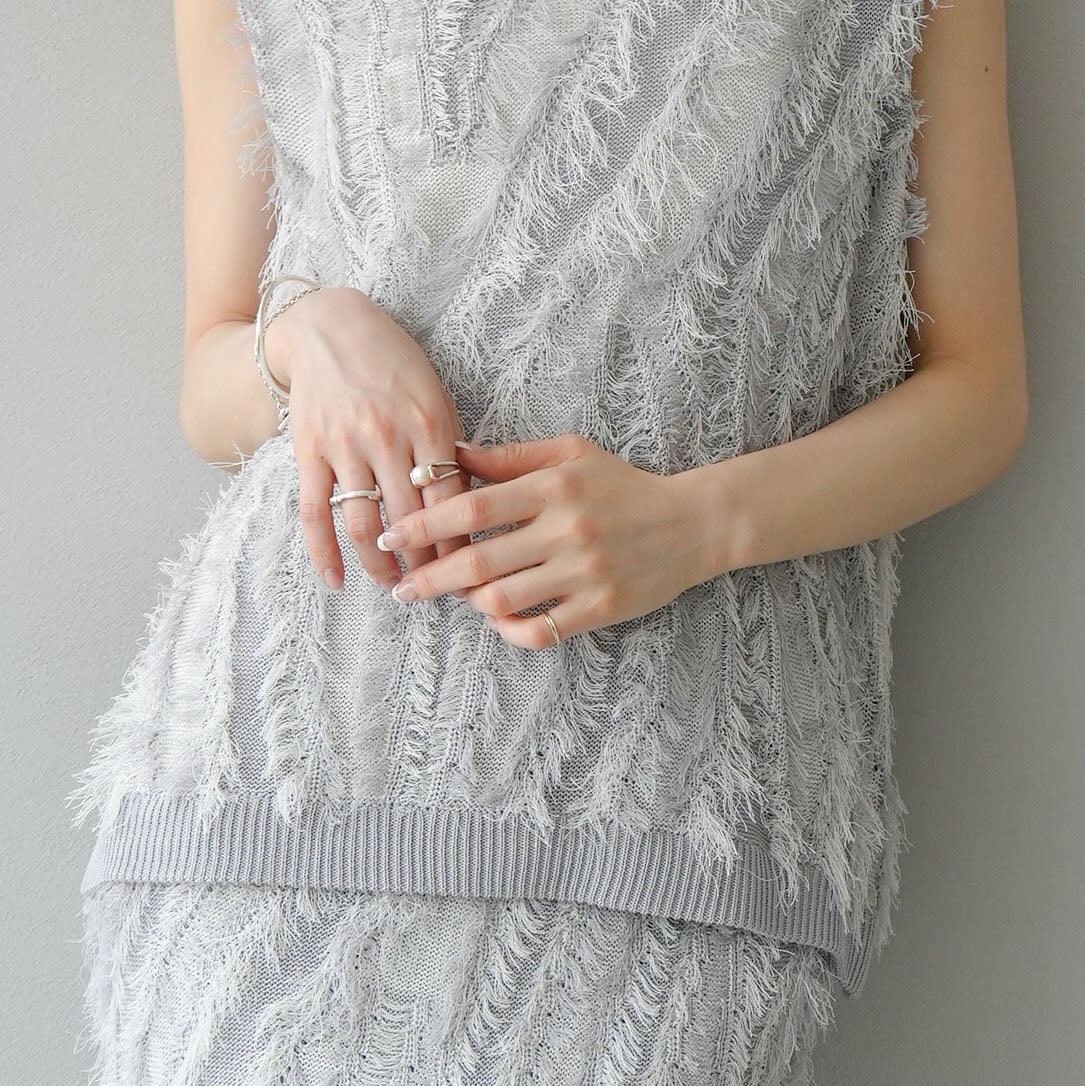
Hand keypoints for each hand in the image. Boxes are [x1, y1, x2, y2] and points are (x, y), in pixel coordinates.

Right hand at [271, 287, 472, 593]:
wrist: (329, 327)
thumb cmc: (394, 364)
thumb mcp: (436, 395)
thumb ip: (451, 447)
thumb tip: (472, 506)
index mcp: (429, 422)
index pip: (452, 501)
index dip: (462, 546)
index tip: (470, 575)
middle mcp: (387, 436)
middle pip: (411, 521)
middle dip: (425, 564)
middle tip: (435, 589)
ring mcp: (344, 445)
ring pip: (363, 524)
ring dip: (380, 565)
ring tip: (394, 586)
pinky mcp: (308, 450)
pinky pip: (314, 512)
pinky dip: (324, 553)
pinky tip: (336, 581)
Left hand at [377, 433, 727, 645]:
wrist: (693, 523)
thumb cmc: (623, 485)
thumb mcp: (571, 455)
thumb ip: (511, 458)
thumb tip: (453, 455)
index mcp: (553, 487)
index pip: (473, 506)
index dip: (424, 522)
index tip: (391, 534)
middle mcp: (566, 530)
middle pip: (477, 560)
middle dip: (429, 577)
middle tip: (401, 587)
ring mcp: (584, 572)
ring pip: (502, 600)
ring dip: (469, 602)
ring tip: (460, 596)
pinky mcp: (601, 607)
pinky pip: (539, 630)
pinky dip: (509, 631)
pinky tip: (500, 619)